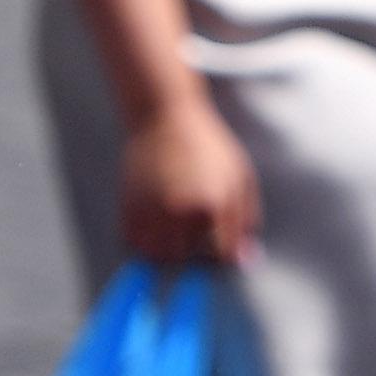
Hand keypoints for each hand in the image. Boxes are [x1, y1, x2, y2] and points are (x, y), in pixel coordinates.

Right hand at [119, 99, 258, 266]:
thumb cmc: (208, 145)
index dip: (222, 252)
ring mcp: (151, 210)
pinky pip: (132, 242)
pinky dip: (142, 242)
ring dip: (166, 250)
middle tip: (195, 230)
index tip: (219, 240)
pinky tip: (155, 223)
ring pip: (157, 256)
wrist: (164, 116)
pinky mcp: (129, 205)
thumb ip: (246, 222)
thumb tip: (245, 260)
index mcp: (213, 205)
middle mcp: (180, 212)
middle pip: (186, 259)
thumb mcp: (241, 178)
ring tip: (174, 229)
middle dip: (193, 252)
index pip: (221, 255)